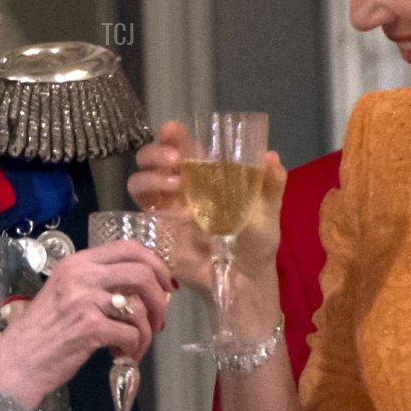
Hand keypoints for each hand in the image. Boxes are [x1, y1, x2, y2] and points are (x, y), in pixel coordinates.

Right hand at [0, 243, 171, 409]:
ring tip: (134, 346)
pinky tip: (118, 356)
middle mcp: (81, 276)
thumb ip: (95, 283)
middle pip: (142, 272)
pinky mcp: (90, 328)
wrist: (18, 361)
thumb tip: (138, 289)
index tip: (166, 284)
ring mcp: (85, 301)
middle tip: (159, 319)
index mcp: (77, 263)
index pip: (128, 247)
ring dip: (147, 332)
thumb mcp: (64, 293)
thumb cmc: (42, 332)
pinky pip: (131, 335)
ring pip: (140, 308)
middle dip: (160, 298)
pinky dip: (133, 349)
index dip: (156, 264)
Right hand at [128, 120, 286, 293]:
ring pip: (138, 183)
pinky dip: (153, 209)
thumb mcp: (269, 210)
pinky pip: (141, 216)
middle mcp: (179, 188)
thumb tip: (270, 156)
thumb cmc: (256, 241)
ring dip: (150, 177)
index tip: (172, 130)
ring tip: (175, 185)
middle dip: (155, 153)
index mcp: (203, 175)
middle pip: (150, 160)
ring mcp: (166, 211)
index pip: (180, 146)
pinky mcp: (159, 234)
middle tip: (176, 160)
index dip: (171, 135)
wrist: (245, 280)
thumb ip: (272, 183)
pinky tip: (179, 214)